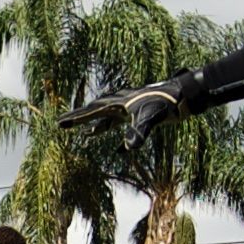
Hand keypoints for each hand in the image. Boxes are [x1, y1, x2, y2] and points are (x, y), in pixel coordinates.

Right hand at [63, 81, 191, 156]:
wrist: (183, 94)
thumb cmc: (167, 104)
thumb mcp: (152, 118)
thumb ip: (139, 132)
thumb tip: (128, 148)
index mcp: (118, 104)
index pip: (92, 112)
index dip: (75, 118)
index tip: (60, 123)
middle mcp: (121, 104)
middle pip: (95, 111)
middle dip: (80, 118)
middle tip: (63, 123)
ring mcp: (130, 109)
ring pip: (108, 118)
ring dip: (97, 125)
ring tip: (86, 134)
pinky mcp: (141, 115)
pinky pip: (125, 127)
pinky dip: (120, 137)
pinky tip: (120, 149)